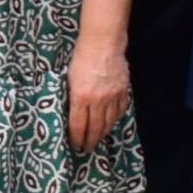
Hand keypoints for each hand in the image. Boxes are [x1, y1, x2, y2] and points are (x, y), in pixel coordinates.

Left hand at [61, 39, 129, 153]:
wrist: (102, 43)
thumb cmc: (81, 58)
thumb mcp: (69, 79)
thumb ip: (73, 98)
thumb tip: (73, 114)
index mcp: (81, 97)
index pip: (78, 126)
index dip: (77, 139)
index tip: (75, 146)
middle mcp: (98, 100)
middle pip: (95, 128)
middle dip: (90, 141)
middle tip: (87, 149)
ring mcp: (112, 97)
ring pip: (109, 123)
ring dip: (103, 134)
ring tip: (98, 140)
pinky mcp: (123, 92)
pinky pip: (120, 111)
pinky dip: (115, 120)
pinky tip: (110, 123)